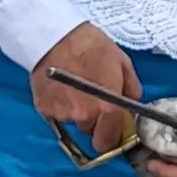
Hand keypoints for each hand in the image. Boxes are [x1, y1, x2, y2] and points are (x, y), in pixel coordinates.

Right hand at [30, 19, 141, 152]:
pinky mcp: (44, 108)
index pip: (108, 142)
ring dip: (75, 112)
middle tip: (91, 101)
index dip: (110, 138)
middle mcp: (84, 116)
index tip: (109, 130)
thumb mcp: (122, 62)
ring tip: (73, 89)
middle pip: (90, 131)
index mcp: (106, 108)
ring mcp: (61, 114)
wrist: (56, 35)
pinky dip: (59, 105)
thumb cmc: (92, 46)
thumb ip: (131, 88)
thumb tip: (132, 104)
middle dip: (93, 121)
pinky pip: (55, 114)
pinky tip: (59, 87)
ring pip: (72, 122)